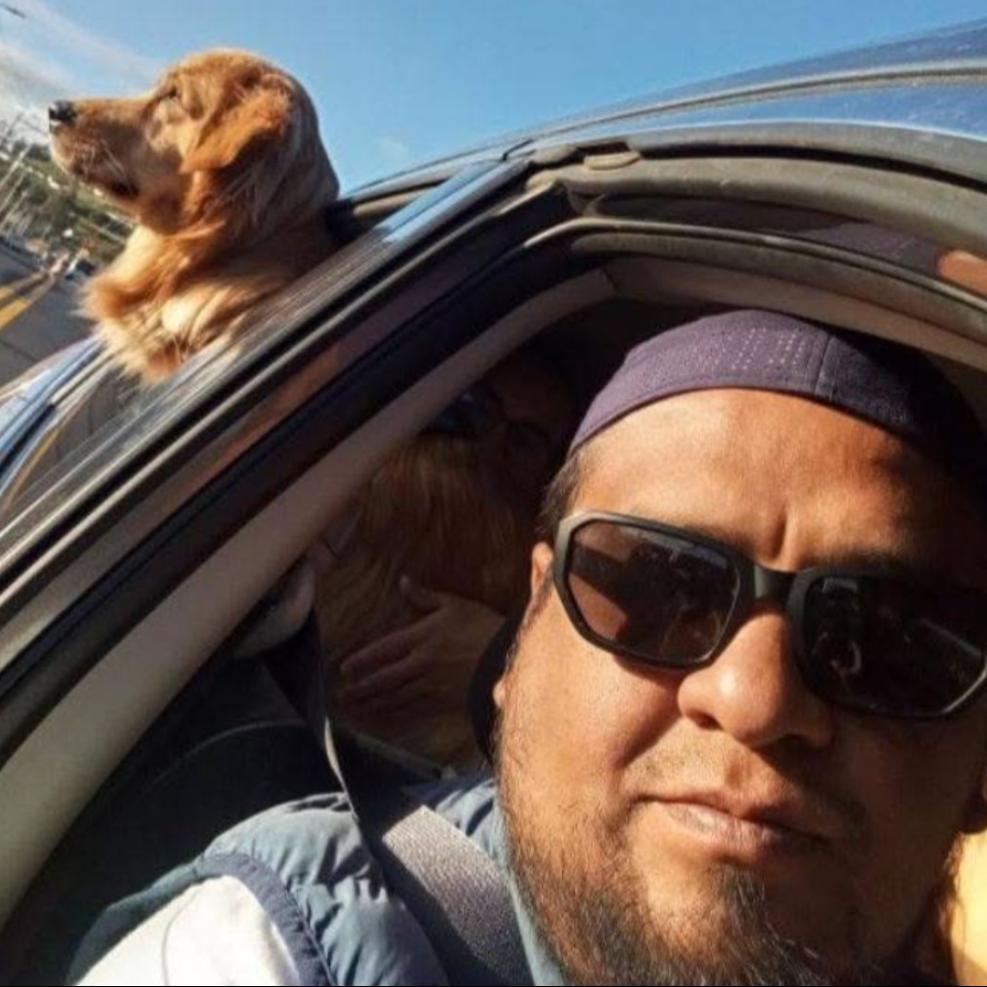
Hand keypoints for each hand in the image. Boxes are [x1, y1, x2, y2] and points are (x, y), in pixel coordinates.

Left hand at [334, 576, 504, 722]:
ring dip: (372, 703)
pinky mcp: (443, 701)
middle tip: (341, 694)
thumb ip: (426, 596)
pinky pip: (413, 710)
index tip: (344, 668)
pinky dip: (395, 714)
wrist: (508, 660)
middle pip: (384, 678)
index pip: (384, 650)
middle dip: (361, 687)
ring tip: (355, 708)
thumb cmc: (483, 627)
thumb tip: (404, 581)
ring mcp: (431, 685)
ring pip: (394, 696)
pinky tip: (384, 717)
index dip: (362, 660)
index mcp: (422, 637)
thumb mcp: (455, 605)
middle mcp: (421, 663)